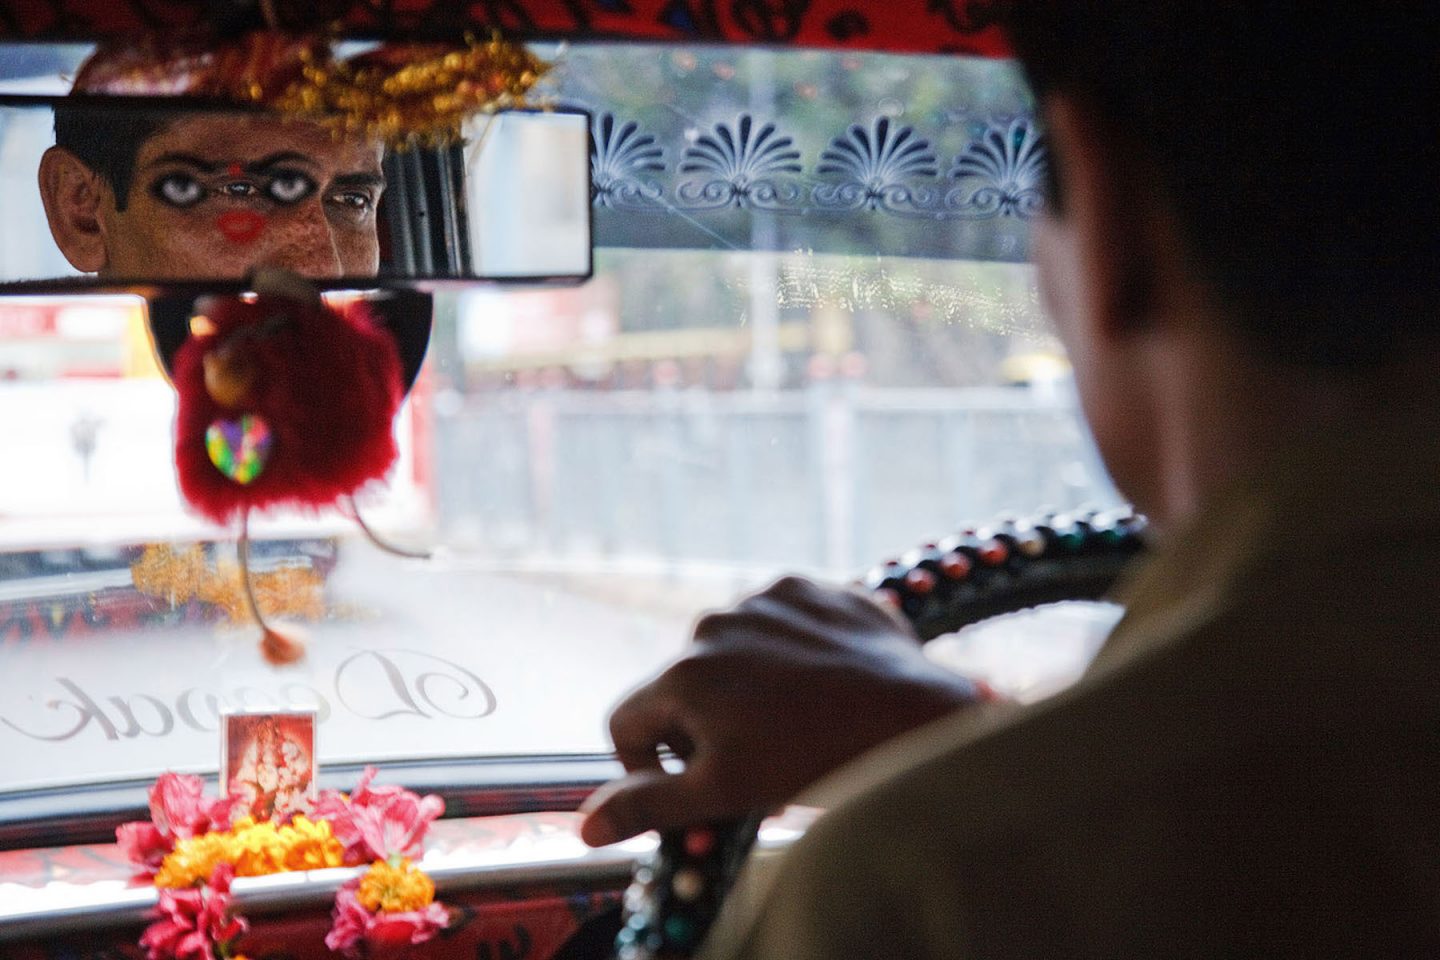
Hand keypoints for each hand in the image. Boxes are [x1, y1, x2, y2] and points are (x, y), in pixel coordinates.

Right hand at [580, 575, 986, 845]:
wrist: (912, 716)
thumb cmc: (813, 761)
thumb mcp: (723, 793)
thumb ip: (649, 804)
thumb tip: (583, 825)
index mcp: (681, 674)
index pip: (626, 722)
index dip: (649, 763)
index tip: (693, 782)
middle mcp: (710, 623)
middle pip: (681, 685)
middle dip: (705, 722)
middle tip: (755, 755)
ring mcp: (761, 598)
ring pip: (730, 651)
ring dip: (746, 683)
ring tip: (794, 717)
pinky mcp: (806, 585)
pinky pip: (777, 620)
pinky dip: (788, 650)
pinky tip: (820, 680)